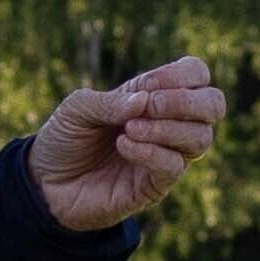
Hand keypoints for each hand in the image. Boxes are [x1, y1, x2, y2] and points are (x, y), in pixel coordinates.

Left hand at [29, 59, 220, 230]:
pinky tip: (123, 146)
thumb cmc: (64, 140)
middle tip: (149, 107)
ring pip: (201, 138)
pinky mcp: (155, 186)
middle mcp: (167, 125)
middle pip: (214, 105)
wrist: (45, 185)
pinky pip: (174, 166)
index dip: (180, 75)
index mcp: (153, 97)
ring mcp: (164, 156)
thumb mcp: (77, 109)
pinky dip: (151, 151)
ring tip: (128, 129)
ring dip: (167, 128)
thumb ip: (110, 101)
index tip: (146, 86)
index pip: (196, 74)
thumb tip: (145, 100)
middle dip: (187, 101)